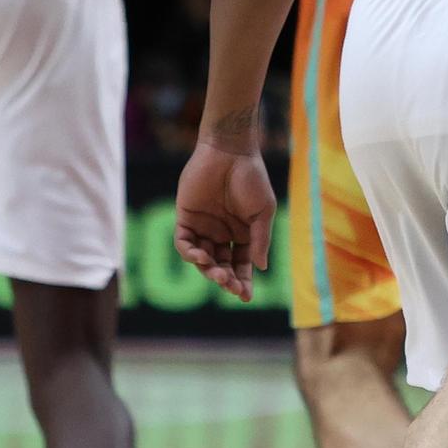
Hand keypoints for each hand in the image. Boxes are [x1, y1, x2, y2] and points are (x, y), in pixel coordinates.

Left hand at [174, 137, 275, 302]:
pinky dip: (190, 253)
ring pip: (202, 259)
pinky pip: (184, 243)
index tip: (245, 296)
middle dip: (226, 279)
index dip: (243, 281)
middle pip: (221, 265)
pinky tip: (201, 256)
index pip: (241, 264)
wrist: (230, 151)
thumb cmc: (251, 178)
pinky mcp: (185, 218)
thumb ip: (259, 239)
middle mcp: (221, 233)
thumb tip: (260, 268)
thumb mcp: (263, 211)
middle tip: (230, 286)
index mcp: (242, 233)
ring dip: (208, 269)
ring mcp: (203, 227)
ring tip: (218, 274)